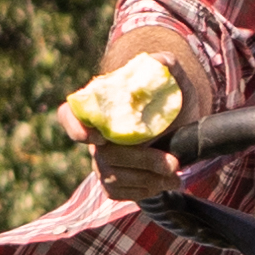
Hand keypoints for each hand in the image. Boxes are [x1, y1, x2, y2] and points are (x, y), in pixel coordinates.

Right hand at [61, 54, 186, 194]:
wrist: (185, 128)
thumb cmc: (174, 100)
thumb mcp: (176, 80)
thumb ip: (167, 65)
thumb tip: (159, 62)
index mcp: (102, 108)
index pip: (70, 115)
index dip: (74, 127)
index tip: (99, 137)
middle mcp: (96, 136)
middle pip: (103, 155)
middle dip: (140, 161)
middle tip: (173, 163)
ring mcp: (102, 161)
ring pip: (112, 177)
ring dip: (148, 179)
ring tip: (176, 175)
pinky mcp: (113, 182)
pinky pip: (117, 192)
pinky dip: (144, 191)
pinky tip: (164, 183)